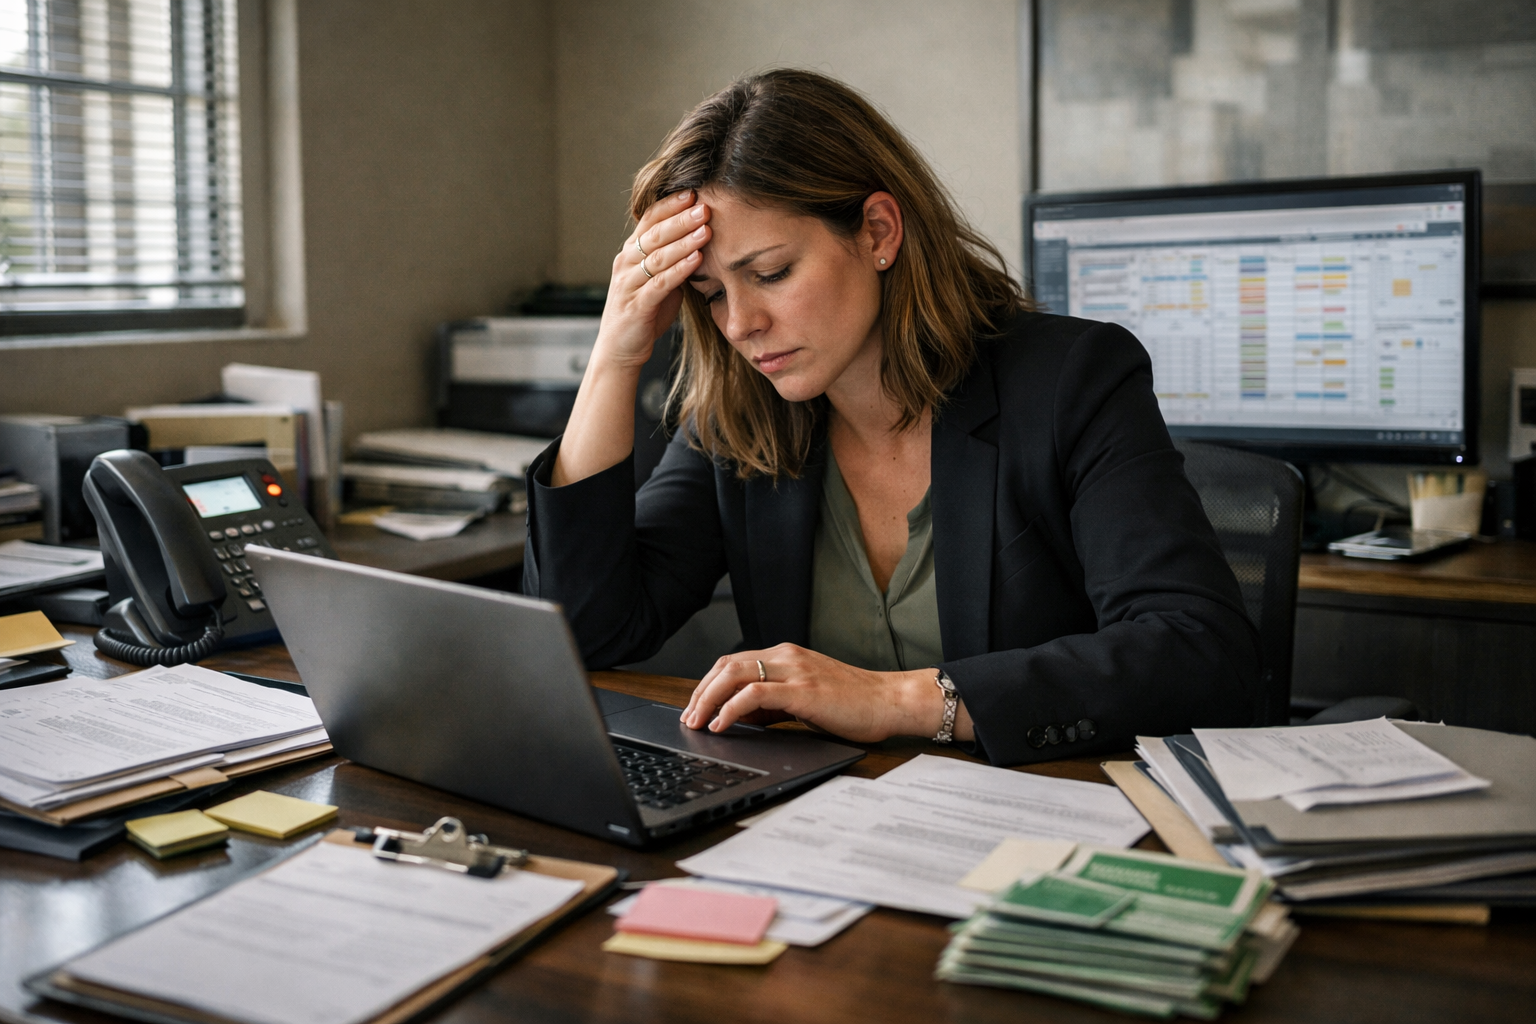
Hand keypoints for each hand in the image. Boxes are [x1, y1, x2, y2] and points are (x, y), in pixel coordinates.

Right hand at [596, 190, 711, 368]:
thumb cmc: (644, 312)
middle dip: (682, 218)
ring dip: (684, 241)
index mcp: (632, 252)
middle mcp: (626, 263)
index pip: (650, 219)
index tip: (694, 191)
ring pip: (658, 255)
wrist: (620, 349)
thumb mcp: (660, 280)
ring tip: (706, 229)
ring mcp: (628, 283)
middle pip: (655, 233)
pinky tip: (696, 259)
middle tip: (705, 206)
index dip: (671, 204)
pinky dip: (679, 270)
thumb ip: (674, 260)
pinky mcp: (636, 305)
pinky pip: (660, 283)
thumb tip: (702, 237)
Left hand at [679, 643, 963, 743]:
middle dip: (700, 692)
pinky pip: (754, 694)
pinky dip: (731, 709)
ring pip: (734, 674)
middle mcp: (787, 656)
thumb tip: (740, 716)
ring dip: (708, 699)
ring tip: (696, 722)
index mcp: (787, 655)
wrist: (891, 701)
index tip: (695, 708)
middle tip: (688, 718)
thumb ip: (774, 702)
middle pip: (726, 664)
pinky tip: (722, 725)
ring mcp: (794, 670)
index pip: (733, 662)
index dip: (708, 684)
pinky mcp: (802, 690)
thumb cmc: (855, 704)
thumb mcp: (806, 699)